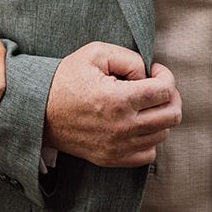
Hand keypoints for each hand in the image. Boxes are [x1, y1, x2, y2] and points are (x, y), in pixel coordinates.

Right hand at [43, 42, 181, 166]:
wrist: (39, 111)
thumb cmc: (66, 79)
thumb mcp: (95, 53)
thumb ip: (129, 58)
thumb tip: (147, 75)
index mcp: (119, 99)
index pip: (166, 91)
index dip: (165, 76)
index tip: (154, 71)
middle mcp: (123, 127)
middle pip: (172, 115)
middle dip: (170, 96)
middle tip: (156, 87)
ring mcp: (118, 147)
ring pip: (163, 134)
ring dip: (159, 116)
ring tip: (142, 104)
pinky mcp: (112, 159)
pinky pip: (149, 154)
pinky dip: (149, 138)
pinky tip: (136, 123)